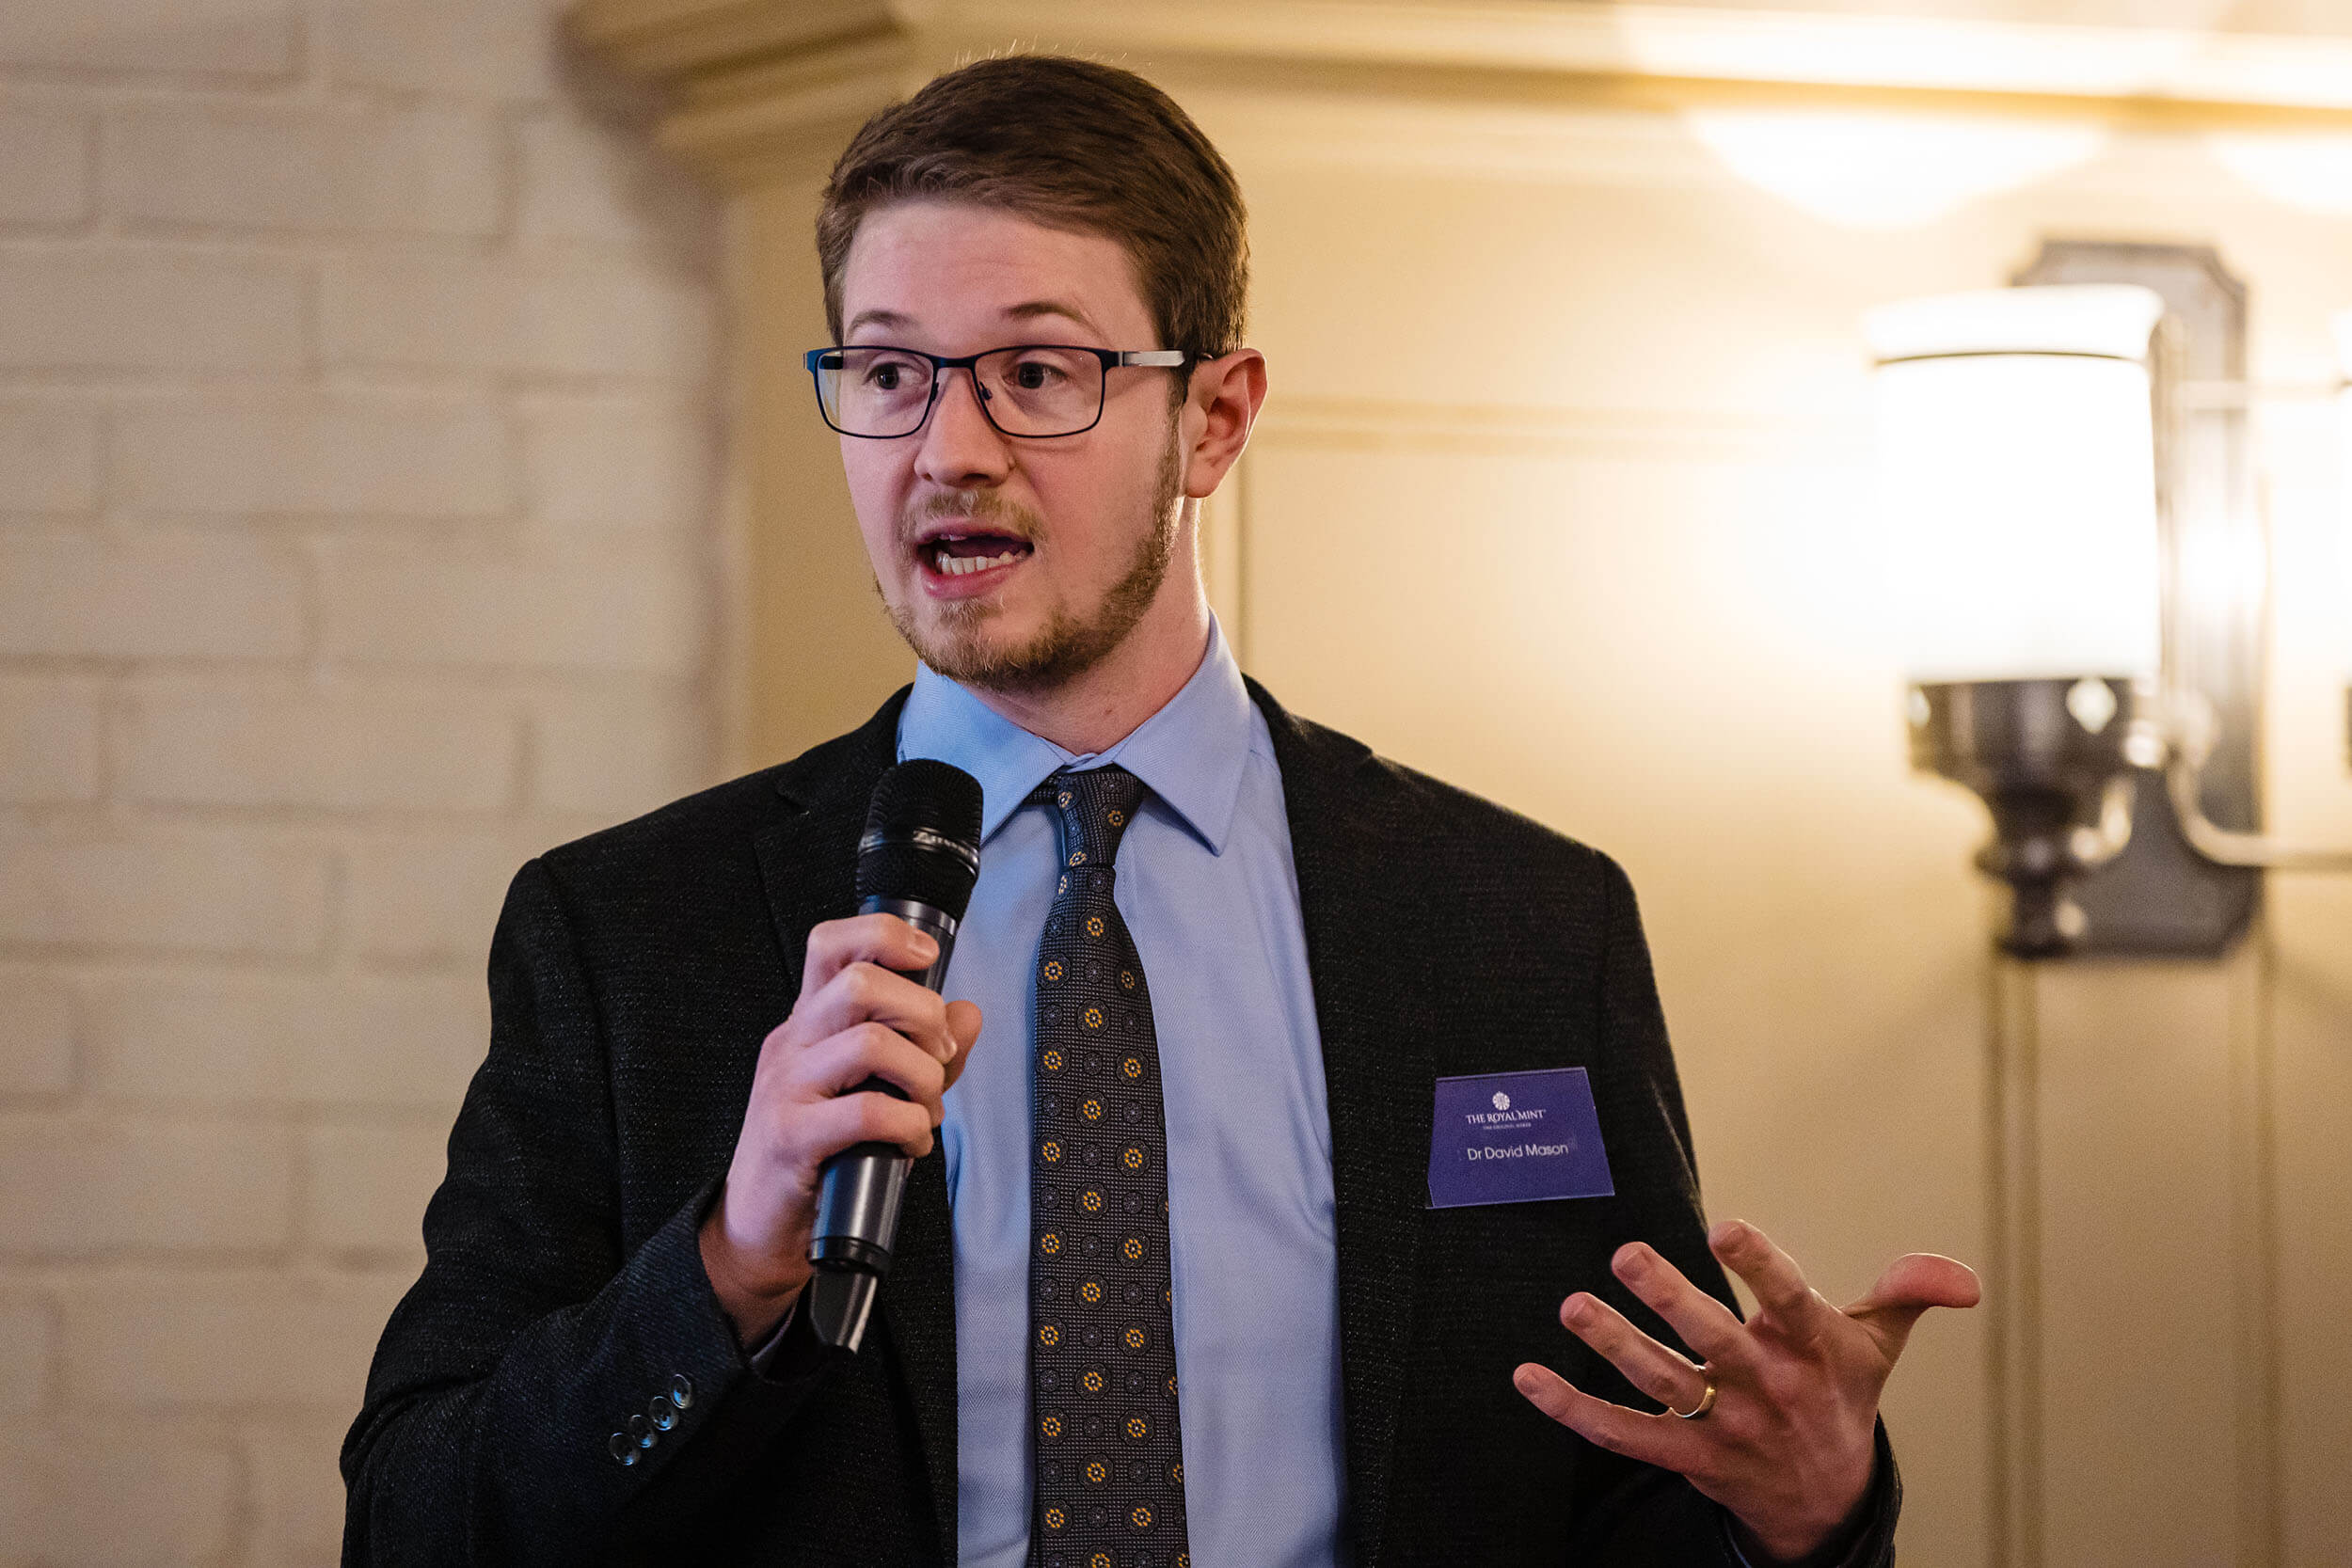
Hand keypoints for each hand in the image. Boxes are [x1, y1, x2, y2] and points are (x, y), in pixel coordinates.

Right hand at [698, 914, 982, 1343]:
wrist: (759, 1229)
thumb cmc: (823, 1153)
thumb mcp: (876, 1090)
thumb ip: (925, 1051)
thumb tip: (970, 1013)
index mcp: (809, 1022)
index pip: (830, 943)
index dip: (884, 934)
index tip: (929, 957)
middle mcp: (792, 1043)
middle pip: (860, 983)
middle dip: (923, 1014)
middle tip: (938, 1055)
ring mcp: (786, 1089)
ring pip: (871, 1043)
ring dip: (923, 1077)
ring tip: (927, 1109)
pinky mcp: (791, 1138)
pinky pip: (867, 1112)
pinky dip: (910, 1127)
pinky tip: (911, 1144)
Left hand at [1512, 1221, 1979, 1563]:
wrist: (1825, 1502)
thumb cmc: (1840, 1396)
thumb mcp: (1877, 1343)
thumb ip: (1908, 1291)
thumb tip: (1965, 1278)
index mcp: (1814, 1350)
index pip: (1790, 1300)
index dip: (1760, 1264)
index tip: (1724, 1226)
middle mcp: (1766, 1387)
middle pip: (1716, 1341)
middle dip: (1671, 1299)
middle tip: (1626, 1253)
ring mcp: (1723, 1425)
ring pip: (1664, 1382)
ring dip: (1614, 1346)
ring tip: (1572, 1307)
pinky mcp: (1686, 1455)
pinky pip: (1623, 1434)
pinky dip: (1572, 1409)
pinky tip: (1528, 1378)